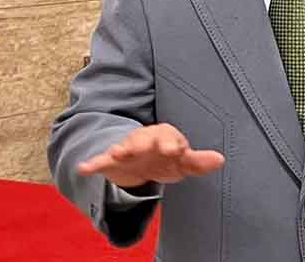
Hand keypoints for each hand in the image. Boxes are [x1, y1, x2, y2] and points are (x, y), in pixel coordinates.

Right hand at [78, 123, 224, 188]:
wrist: (138, 159)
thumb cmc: (165, 159)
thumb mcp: (182, 163)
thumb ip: (198, 162)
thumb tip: (220, 160)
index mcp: (165, 137)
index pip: (171, 136)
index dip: (173, 143)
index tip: (177, 150)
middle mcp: (145, 139)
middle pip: (146, 137)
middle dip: (147, 142)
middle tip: (148, 147)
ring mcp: (127, 149)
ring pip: (125, 146)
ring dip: (122, 149)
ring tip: (118, 153)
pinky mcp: (111, 160)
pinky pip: (101, 160)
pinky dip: (92, 163)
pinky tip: (84, 168)